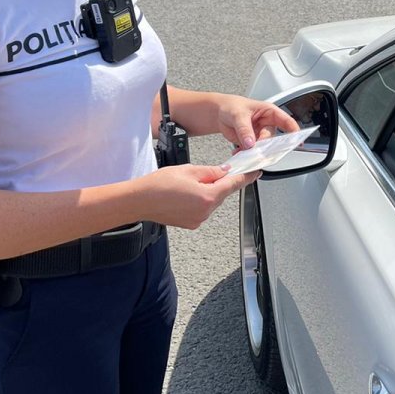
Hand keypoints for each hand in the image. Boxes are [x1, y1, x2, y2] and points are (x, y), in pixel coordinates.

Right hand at [141, 164, 258, 229]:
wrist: (139, 201)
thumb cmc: (158, 185)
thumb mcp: (188, 171)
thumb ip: (210, 171)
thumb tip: (224, 171)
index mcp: (208, 196)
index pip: (234, 184)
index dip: (246, 177)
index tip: (256, 172)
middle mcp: (205, 211)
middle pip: (222, 193)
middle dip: (219, 182)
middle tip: (209, 172)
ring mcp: (198, 219)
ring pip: (212, 201)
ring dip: (207, 191)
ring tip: (187, 184)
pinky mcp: (190, 223)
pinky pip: (202, 209)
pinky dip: (199, 200)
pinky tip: (185, 194)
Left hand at [217, 95, 300, 149]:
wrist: (219, 113)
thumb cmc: (232, 106)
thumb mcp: (238, 114)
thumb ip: (244, 129)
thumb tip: (250, 142)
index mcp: (269, 112)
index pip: (286, 121)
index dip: (294, 131)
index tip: (297, 141)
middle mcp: (267, 125)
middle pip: (274, 139)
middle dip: (267, 147)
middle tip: (259, 150)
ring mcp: (259, 135)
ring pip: (263, 148)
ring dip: (255, 152)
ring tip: (245, 152)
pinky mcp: (251, 143)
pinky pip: (252, 152)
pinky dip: (246, 155)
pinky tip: (239, 153)